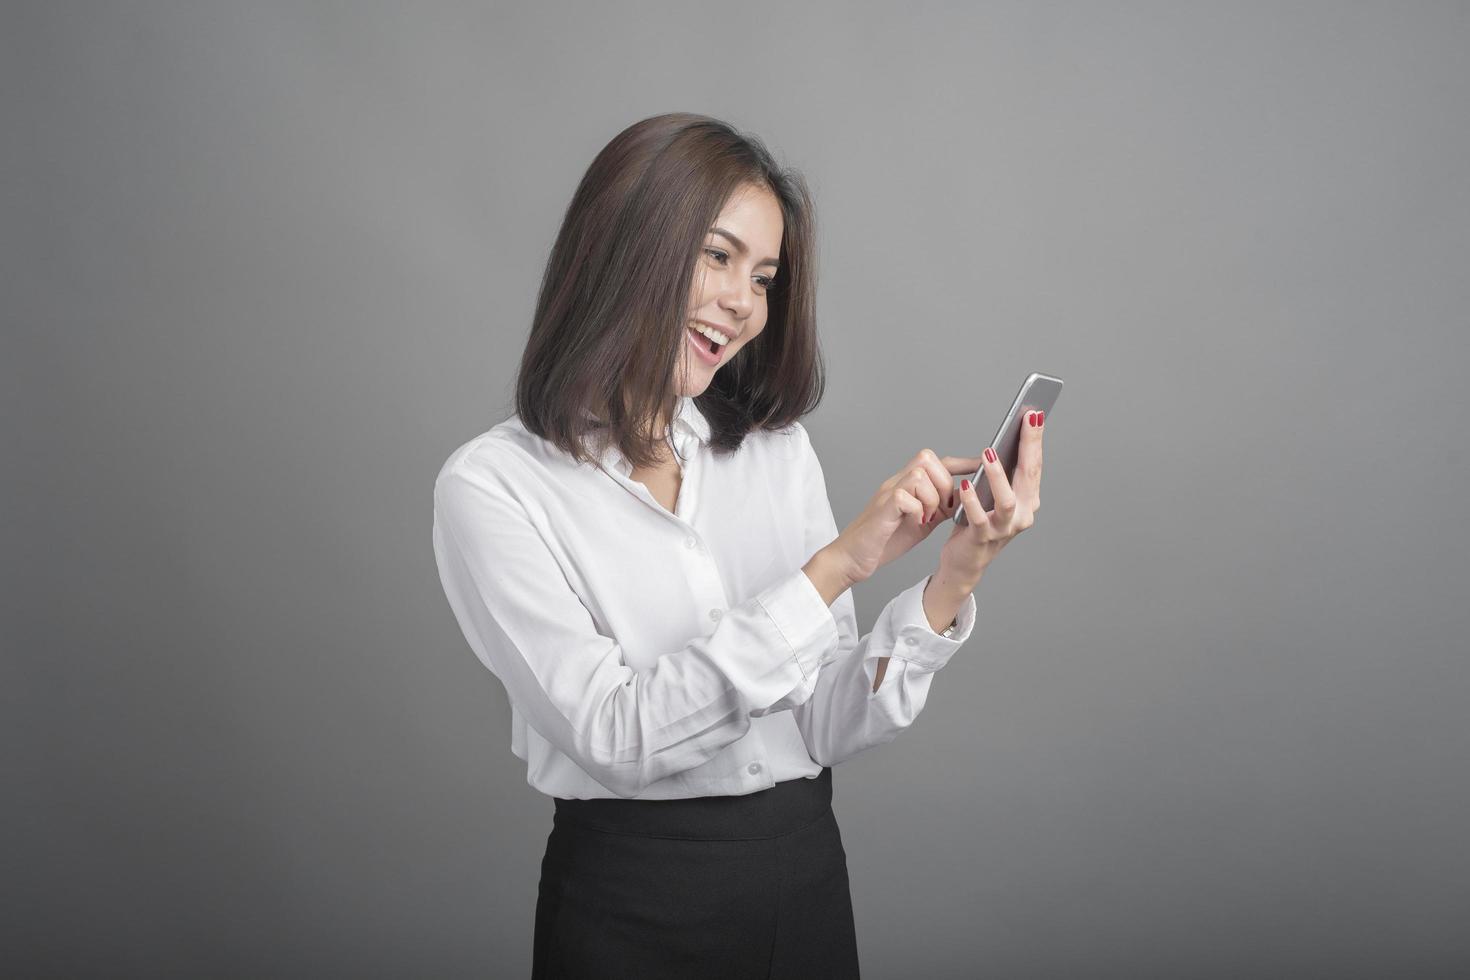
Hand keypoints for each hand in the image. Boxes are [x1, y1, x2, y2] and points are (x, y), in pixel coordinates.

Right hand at [827, 446, 989, 585]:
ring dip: (932, 498)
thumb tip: (962, 501)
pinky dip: (918, 510)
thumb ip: (937, 508)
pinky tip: (917, 523)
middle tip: (943, 509)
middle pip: (927, 459)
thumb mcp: (919, 522)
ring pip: (920, 475)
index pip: (936, 462)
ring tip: (928, 518)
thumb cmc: (882, 541)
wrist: (849, 559)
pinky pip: (906, 496)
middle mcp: (896, 483)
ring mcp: (888, 494)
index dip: (960, 462)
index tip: (981, 465)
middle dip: (944, 484)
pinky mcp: (883, 509)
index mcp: (907, 485)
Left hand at [938, 410, 1045, 587]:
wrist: (964, 562)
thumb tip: (999, 442)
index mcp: (1027, 500)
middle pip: (1028, 476)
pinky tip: (964, 485)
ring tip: (988, 453)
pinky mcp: (982, 539)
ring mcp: (1004, 528)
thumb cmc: (978, 522)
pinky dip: (972, 502)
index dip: (1034, 439)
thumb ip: (1000, 475)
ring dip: (998, 475)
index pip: (1033, 465)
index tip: (1035, 412)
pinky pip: (979, 518)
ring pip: (1007, 500)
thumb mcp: (992, 496)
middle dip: (1028, 445)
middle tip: (1026, 419)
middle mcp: (1023, 514)